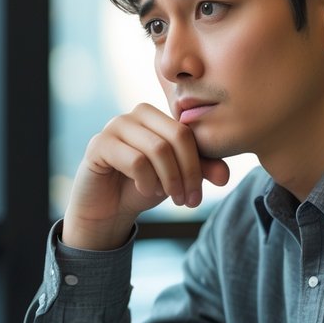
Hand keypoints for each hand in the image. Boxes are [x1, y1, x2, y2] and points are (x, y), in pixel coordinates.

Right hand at [62, 103, 229, 250]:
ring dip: (168, 180)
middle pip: (177, 136)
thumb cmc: (142, 186)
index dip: (198, 165)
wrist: (107, 208)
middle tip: (187, 200)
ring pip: (158, 148)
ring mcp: (115, 126)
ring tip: (168, 196)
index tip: (197, 195)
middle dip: (187, 173)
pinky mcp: (99, 145)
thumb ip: (200, 171)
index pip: (189, 132)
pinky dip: (146, 181)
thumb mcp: (176, 178)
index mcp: (159, 116)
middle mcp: (136, 114)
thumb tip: (225, 175)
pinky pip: (135, 160)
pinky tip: (145, 189)